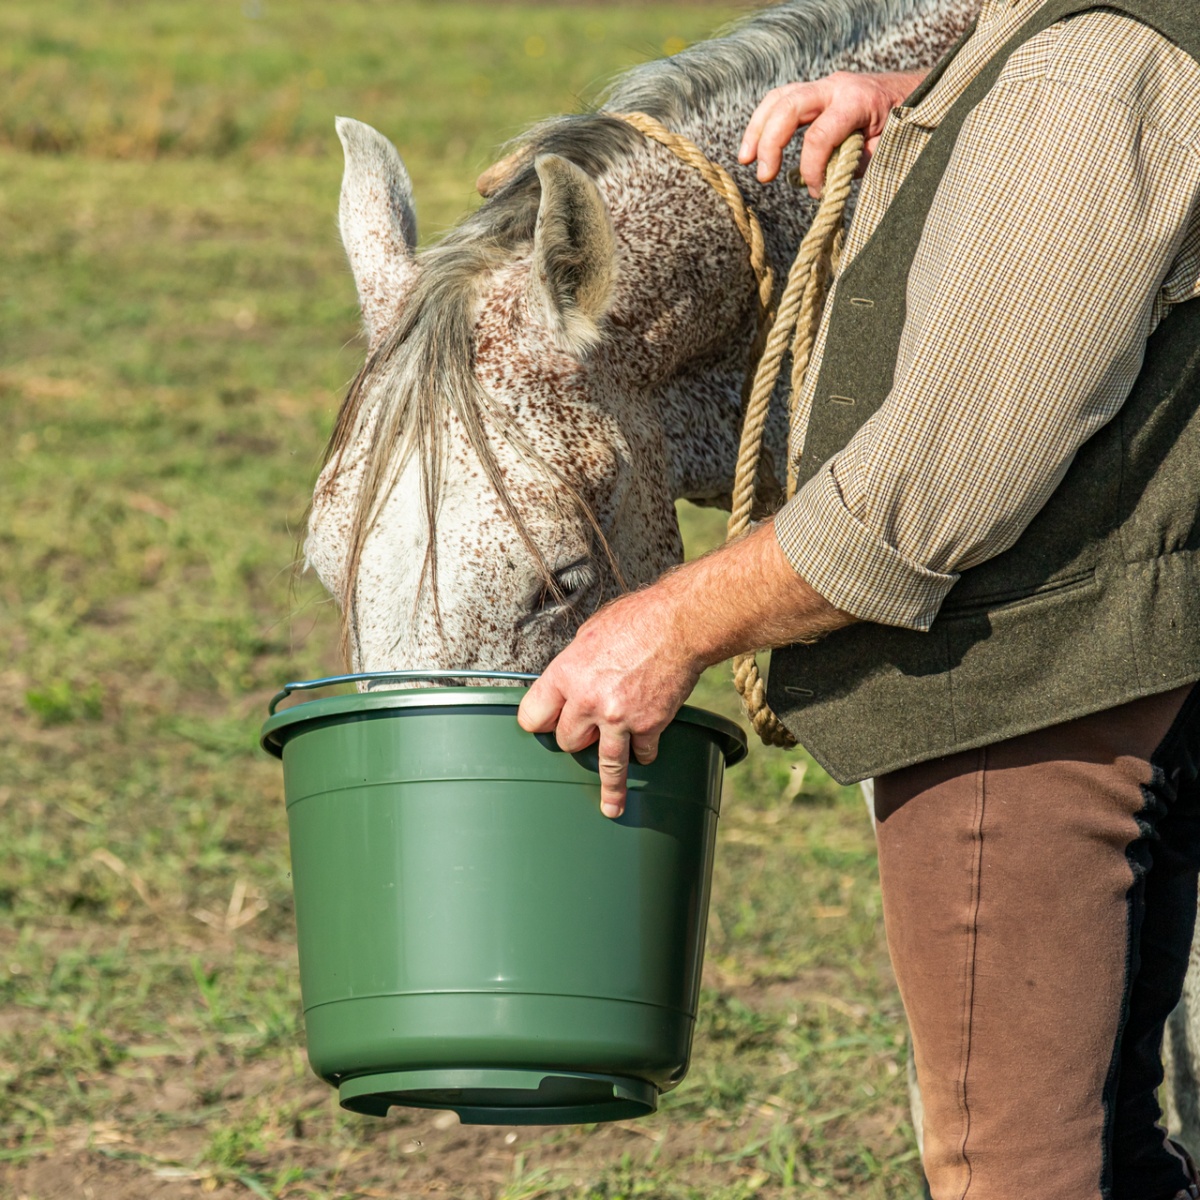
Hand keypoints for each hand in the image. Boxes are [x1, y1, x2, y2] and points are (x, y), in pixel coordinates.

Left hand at [517, 586, 702, 818]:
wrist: (678, 625)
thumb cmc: (635, 621)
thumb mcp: (588, 636)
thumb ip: (574, 667)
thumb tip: (569, 681)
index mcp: (566, 676)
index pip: (533, 716)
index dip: (540, 722)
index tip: (544, 726)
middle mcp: (588, 701)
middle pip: (567, 741)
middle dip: (577, 736)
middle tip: (589, 730)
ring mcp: (619, 718)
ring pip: (605, 764)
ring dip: (609, 787)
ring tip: (610, 807)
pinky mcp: (649, 726)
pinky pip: (642, 752)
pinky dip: (644, 751)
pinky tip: (646, 748)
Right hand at [738, 70, 926, 195]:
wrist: (915, 94)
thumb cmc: (904, 125)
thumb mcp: (887, 149)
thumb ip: (855, 162)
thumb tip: (824, 177)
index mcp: (857, 100)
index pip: (819, 135)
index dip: (812, 169)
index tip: (818, 192)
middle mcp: (836, 86)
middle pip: (788, 107)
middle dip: (770, 142)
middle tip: (764, 176)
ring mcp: (824, 87)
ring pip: (778, 99)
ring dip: (757, 129)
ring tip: (746, 160)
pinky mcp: (816, 93)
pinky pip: (782, 102)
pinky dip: (764, 124)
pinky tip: (755, 149)